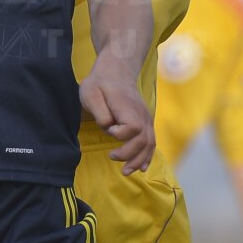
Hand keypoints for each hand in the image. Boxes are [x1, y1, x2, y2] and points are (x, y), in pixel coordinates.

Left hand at [79, 59, 154, 174]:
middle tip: (112, 157)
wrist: (116, 71)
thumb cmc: (100, 83)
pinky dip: (147, 156)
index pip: (133, 127)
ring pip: (150, 143)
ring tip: (126, 171)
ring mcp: (145, 118)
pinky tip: (141, 167)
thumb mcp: (90, 93)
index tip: (109, 129)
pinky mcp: (144, 122)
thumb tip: (109, 127)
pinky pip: (151, 141)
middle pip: (144, 140)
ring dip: (139, 160)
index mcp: (128, 107)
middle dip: (130, 155)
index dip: (121, 134)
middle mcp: (141, 114)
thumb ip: (99, 112)